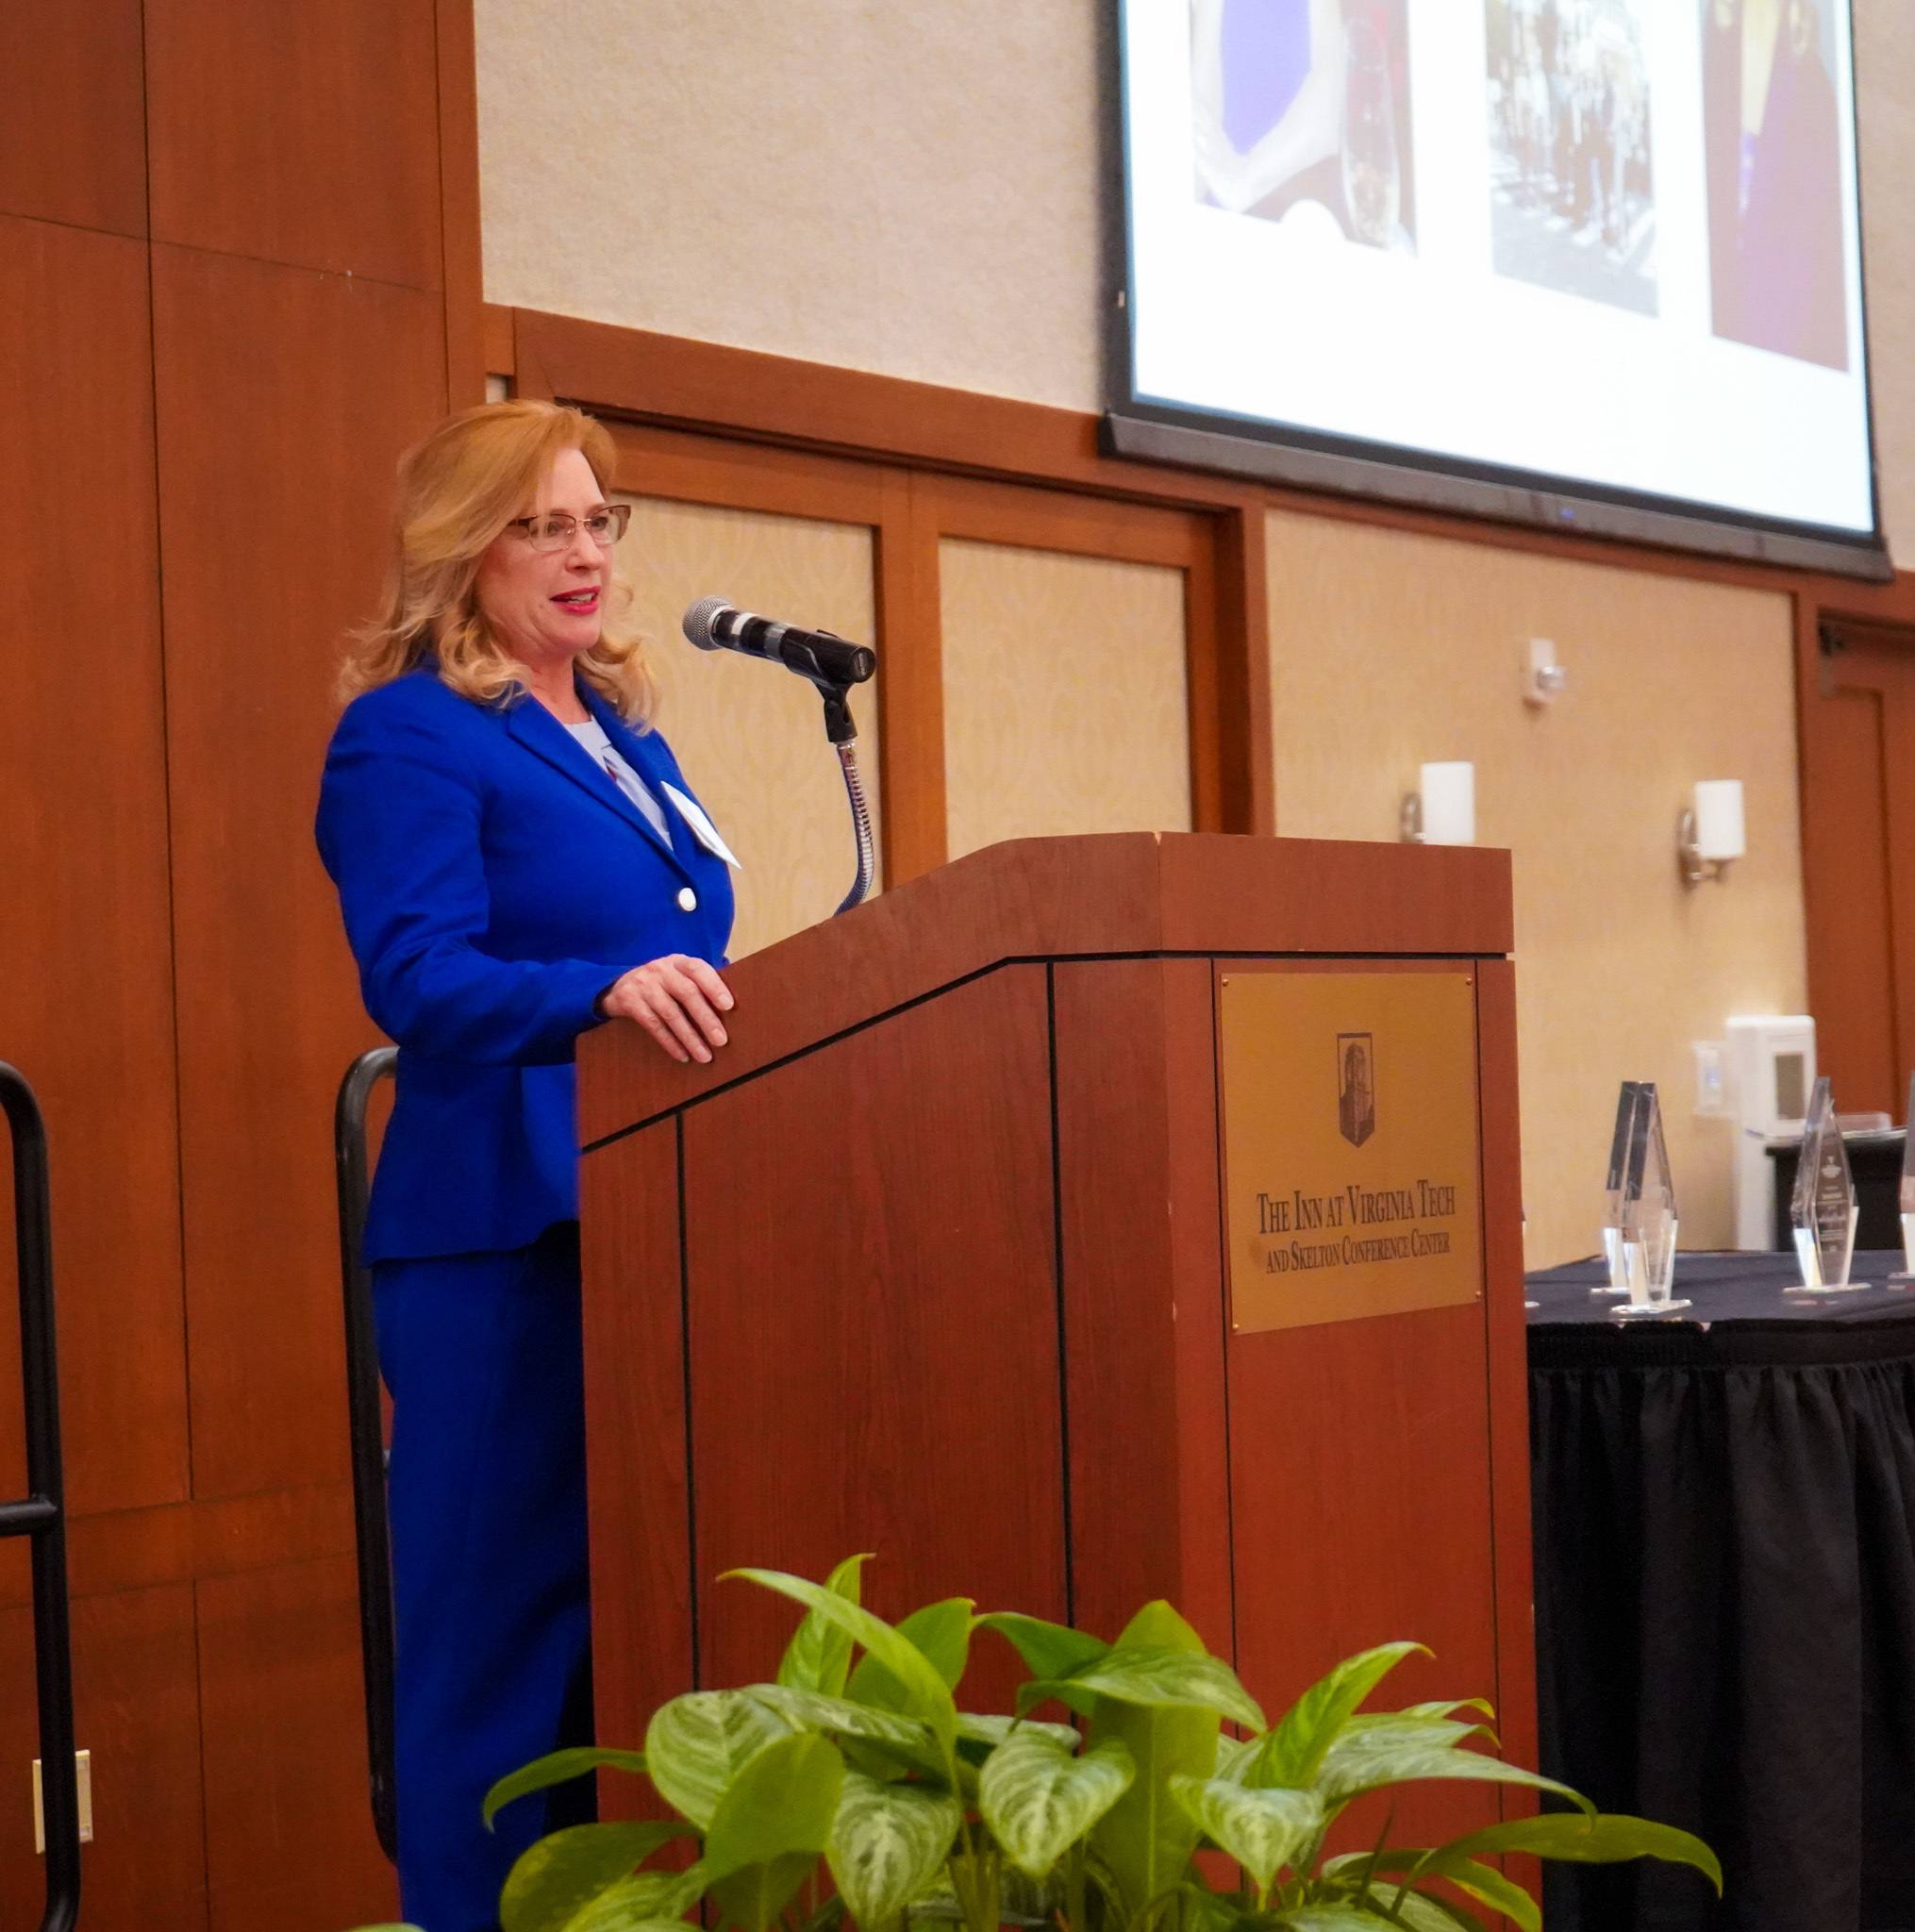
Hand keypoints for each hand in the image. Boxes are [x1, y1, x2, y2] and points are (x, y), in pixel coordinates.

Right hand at [598, 955, 733, 1064]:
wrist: (619, 986)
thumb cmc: (662, 985)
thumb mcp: (678, 976)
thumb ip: (698, 985)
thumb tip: (730, 1011)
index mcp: (678, 961)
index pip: (698, 969)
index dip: (714, 986)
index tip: (729, 1005)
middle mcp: (660, 969)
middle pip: (687, 993)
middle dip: (706, 1018)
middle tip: (721, 1040)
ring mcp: (643, 984)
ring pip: (670, 1013)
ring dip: (690, 1037)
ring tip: (704, 1056)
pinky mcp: (629, 1001)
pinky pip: (653, 1025)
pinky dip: (670, 1042)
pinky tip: (683, 1055)